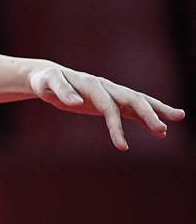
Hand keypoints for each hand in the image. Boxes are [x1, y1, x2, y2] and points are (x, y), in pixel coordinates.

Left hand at [28, 63, 185, 150]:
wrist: (46, 76)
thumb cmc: (45, 80)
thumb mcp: (47, 84)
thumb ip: (61, 91)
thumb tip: (76, 102)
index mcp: (91, 84)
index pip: (108, 106)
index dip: (115, 126)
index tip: (122, 147)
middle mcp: (105, 86)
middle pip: (131, 99)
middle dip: (147, 115)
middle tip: (162, 131)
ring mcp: (110, 92)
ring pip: (138, 101)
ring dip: (156, 111)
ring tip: (178, 119)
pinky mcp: (110, 100)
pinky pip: (132, 108)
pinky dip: (146, 116)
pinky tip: (162, 128)